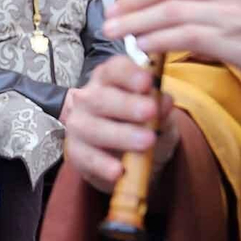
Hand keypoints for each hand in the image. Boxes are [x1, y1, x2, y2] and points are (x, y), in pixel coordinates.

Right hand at [59, 56, 178, 193]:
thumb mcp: (159, 117)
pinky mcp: (75, 152)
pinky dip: (103, 164)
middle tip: (150, 112)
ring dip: (120, 135)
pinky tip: (119, 170)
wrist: (126, 158)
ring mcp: (79, 125)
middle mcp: (89, 98)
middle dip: (126, 105)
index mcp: (110, 80)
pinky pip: (87, 157)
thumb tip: (165, 102)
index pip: (115, 70)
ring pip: (91, 128)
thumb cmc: (141, 126)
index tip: (147, 82)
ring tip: (146, 142)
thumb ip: (162, 110)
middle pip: (101, 98)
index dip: (129, 74)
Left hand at [104, 0, 240, 102]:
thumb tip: (184, 9)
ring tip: (115, 34)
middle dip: (132, 2)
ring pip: (168, 9)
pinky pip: (183, 34)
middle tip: (109, 18)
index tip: (127, 1)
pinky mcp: (233, 37)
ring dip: (136, 23)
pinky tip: (143, 48)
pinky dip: (158, 40)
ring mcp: (230, 8)